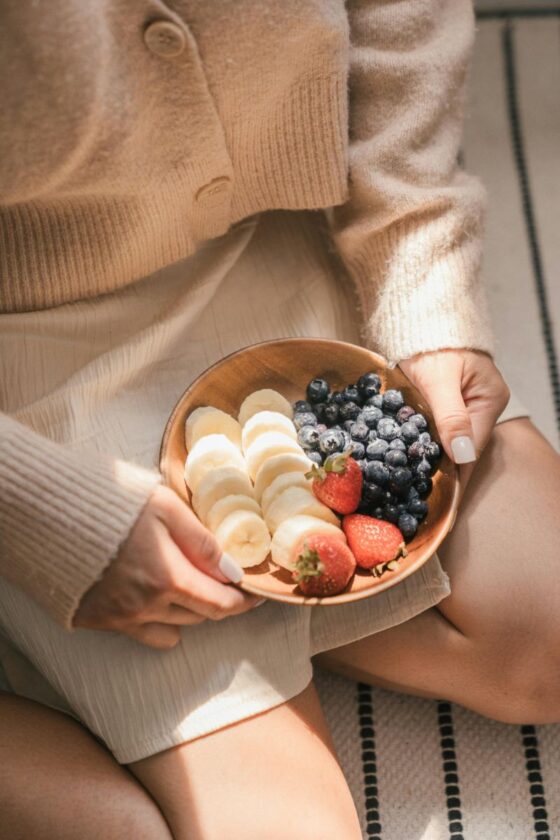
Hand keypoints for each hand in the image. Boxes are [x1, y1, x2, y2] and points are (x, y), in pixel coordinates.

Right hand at [72, 485, 262, 649]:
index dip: (243, 603)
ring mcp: (119, 618)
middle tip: (222, 582)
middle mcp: (145, 607)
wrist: (47, 512)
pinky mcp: (97, 621)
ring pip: (173, 629)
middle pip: (199, 618)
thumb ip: (200, 540)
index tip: (256, 595)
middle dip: (217, 602)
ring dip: (186, 611)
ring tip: (183, 583)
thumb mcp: (163, 506)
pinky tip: (151, 593)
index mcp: (166, 578)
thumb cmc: (109, 501)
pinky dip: (155, 620)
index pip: (219, 605)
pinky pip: (141, 633)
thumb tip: (233, 570)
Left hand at [398, 349, 509, 495]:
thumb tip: (462, 456)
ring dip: (430, 457)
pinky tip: (408, 457)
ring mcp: (466, 403)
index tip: (436, 497)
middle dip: (440, 470)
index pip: (471, 449)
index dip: (453, 474)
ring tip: (411, 483)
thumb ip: (450, 416)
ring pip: (448, 440)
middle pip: (461, 448)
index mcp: (489, 400)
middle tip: (417, 495)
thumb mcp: (438, 379)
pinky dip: (424, 442)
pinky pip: (438, 428)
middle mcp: (482, 405)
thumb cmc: (431, 340)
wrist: (419, 314)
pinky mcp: (448, 400)